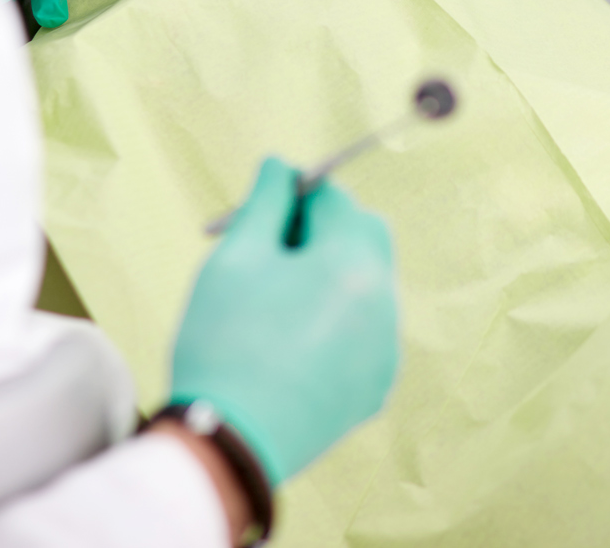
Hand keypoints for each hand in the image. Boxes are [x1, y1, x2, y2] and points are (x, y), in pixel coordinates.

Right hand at [170, 157, 399, 485]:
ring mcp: (386, 349)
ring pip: (366, 285)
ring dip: (330, 277)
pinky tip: (291, 344)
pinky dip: (338, 323)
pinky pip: (365, 331)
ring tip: (274, 305)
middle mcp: (384, 304)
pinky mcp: (377, 386)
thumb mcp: (234, 259)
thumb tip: (280, 165)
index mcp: (352, 264)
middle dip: (323, 232)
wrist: (228, 444)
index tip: (263, 213)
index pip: (337, 200)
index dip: (296, 197)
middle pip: (365, 238)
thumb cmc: (224, 344)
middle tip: (272, 252)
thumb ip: (264, 203)